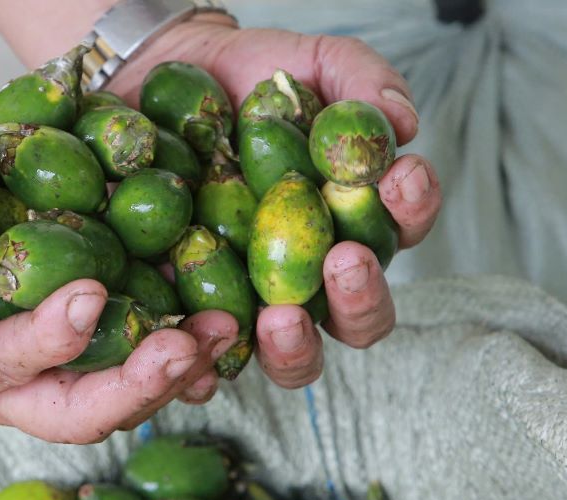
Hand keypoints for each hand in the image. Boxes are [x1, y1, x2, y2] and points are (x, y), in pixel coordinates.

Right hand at [0, 150, 237, 443]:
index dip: (45, 341)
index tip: (91, 293)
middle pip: (71, 411)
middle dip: (135, 385)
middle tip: (192, 342)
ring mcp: (25, 374)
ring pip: (106, 393)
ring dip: (167, 369)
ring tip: (222, 328)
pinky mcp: (54, 343)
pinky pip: (115, 354)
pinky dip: (162, 337)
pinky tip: (206, 307)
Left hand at [111, 20, 442, 392]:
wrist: (154, 84)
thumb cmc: (243, 81)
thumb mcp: (305, 62)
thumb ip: (357, 79)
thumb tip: (402, 123)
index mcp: (353, 221)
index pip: (401, 230)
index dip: (412, 209)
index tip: (400, 177)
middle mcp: (311, 277)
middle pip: (358, 317)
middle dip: (361, 296)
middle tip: (344, 261)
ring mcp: (253, 306)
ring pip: (292, 356)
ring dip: (296, 347)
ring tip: (282, 318)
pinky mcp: (191, 321)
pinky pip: (202, 363)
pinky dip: (204, 370)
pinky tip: (197, 355)